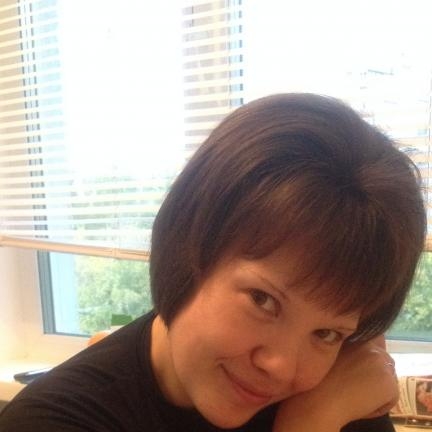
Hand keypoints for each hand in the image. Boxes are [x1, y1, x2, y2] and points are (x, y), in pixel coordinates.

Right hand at [273, 338, 397, 431]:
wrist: (320, 399)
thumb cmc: (318, 380)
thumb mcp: (331, 354)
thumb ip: (348, 349)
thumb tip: (360, 357)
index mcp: (356, 336)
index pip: (376, 338)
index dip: (370, 354)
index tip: (360, 367)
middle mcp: (371, 345)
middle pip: (385, 360)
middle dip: (376, 372)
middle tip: (358, 385)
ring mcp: (382, 362)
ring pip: (389, 378)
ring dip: (378, 387)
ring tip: (358, 395)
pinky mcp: (389, 383)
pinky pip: (392, 397)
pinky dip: (381, 405)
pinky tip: (362, 406)